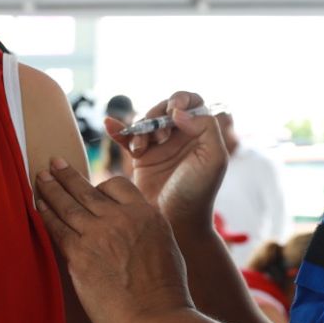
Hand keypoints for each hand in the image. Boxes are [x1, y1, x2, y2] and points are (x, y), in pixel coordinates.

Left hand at [34, 159, 191, 322]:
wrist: (155, 321)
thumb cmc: (165, 295)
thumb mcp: (166, 250)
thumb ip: (145, 233)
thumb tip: (131, 233)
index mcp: (147, 215)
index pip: (116, 185)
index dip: (100, 186)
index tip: (91, 190)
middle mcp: (122, 218)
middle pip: (87, 188)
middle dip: (66, 175)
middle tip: (53, 163)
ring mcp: (99, 235)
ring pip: (67, 203)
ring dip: (50, 188)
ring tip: (39, 178)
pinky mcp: (79, 255)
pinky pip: (57, 227)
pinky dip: (45, 213)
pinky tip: (37, 206)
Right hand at [108, 91, 228, 229]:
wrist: (176, 223)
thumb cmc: (198, 193)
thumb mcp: (214, 159)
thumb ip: (206, 128)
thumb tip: (179, 111)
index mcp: (200, 134)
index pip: (192, 103)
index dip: (182, 99)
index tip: (174, 108)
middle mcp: (181, 137)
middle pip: (164, 109)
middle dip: (157, 116)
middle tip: (157, 137)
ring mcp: (160, 147)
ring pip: (146, 122)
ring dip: (140, 129)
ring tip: (141, 150)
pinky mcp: (142, 159)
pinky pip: (128, 138)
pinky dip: (118, 130)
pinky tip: (110, 125)